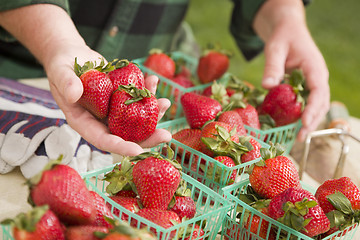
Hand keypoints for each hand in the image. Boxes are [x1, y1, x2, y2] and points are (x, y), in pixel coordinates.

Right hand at [44, 45, 170, 155]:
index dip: (120, 146)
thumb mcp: (59, 72)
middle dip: (147, 137)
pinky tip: (154, 82)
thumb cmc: (61, 66)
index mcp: (83, 121)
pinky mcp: (120, 97)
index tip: (138, 151)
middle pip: (125, 135)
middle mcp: (100, 119)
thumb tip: (74, 94)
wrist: (72, 56)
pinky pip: (136, 99)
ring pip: (135, 118)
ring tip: (165, 102)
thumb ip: (66, 83)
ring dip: (152, 113)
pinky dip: (147, 92)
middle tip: (166, 136)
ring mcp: (112, 109)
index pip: (102, 139)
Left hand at [254, 0, 329, 140]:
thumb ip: (272, 66)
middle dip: (311, 121)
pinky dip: (301, 114)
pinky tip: (290, 124)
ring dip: (308, 121)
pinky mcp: (305, 86)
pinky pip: (306, 102)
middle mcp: (318, 77)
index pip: (319, 91)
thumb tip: (267, 86)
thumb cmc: (283, 37)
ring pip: (316, 105)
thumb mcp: (275, 48)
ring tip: (296, 136)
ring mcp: (313, 82)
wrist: (288, 30)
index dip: (313, 109)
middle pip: (321, 103)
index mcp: (315, 68)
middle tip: (298, 137)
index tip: (304, 123)